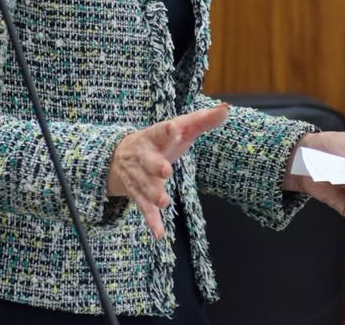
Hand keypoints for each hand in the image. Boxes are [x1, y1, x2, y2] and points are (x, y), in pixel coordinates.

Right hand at [108, 103, 229, 238]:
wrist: (118, 156)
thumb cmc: (160, 140)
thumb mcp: (180, 128)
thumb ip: (203, 120)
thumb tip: (226, 109)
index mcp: (155, 136)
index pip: (162, 130)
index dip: (168, 130)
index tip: (176, 127)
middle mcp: (144, 156)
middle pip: (149, 160)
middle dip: (156, 166)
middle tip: (166, 171)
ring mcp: (139, 176)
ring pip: (145, 186)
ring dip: (153, 194)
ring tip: (164, 202)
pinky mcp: (138, 194)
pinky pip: (144, 208)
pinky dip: (151, 221)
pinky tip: (159, 234)